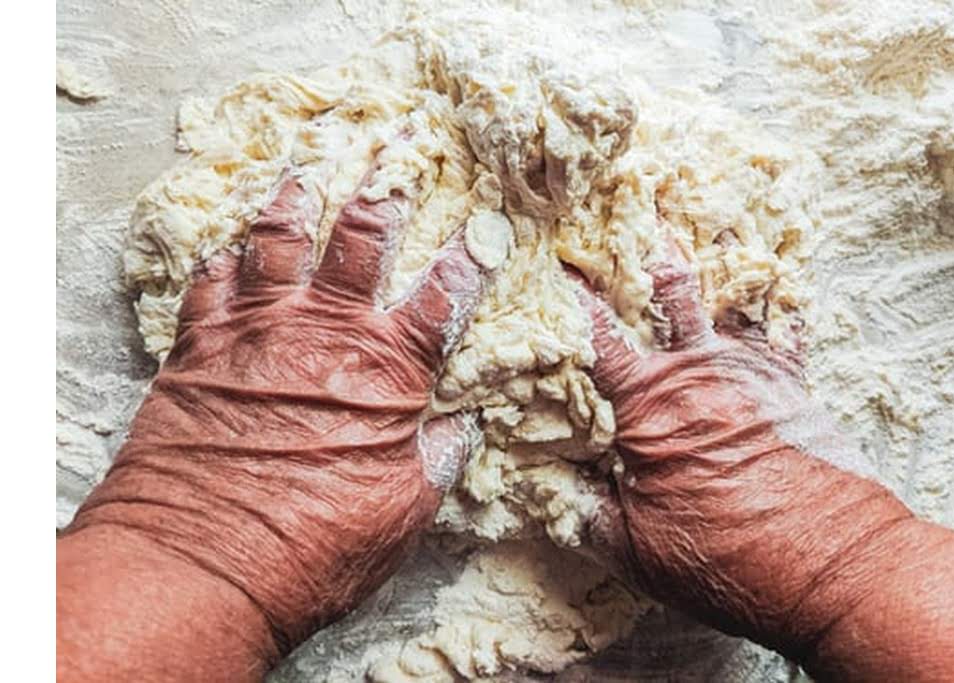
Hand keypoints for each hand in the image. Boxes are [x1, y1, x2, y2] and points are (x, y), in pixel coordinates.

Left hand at [65, 160, 489, 655]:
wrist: (205, 563)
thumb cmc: (316, 545)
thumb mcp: (403, 510)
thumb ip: (437, 456)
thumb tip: (462, 427)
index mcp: (386, 368)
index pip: (444, 294)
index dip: (473, 255)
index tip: (492, 223)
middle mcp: (324, 331)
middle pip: (360, 236)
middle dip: (385, 182)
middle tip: (399, 141)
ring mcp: (257, 331)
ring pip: (278, 238)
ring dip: (295, 194)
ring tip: (305, 163)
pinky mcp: (199, 348)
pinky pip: (208, 283)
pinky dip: (221, 260)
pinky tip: (227, 247)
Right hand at [571, 239, 953, 680]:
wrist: (827, 563)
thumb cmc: (723, 556)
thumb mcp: (634, 549)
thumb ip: (586, 514)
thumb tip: (547, 495)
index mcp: (647, 406)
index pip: (597, 338)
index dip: (572, 297)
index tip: (552, 259)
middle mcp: (697, 373)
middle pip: (665, 294)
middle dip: (643, 249)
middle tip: (631, 205)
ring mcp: (751, 371)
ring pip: (726, 294)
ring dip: (713, 254)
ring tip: (701, 215)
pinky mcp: (793, 384)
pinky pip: (787, 324)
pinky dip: (780, 294)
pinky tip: (777, 268)